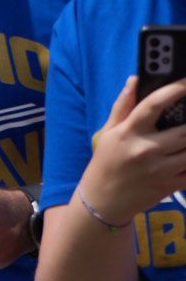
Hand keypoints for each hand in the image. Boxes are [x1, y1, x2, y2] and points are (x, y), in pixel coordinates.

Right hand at [80, 76, 185, 223]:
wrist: (103, 200)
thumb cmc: (106, 162)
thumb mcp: (109, 132)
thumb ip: (123, 105)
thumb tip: (135, 80)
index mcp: (129, 132)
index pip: (154, 105)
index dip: (175, 89)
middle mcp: (146, 149)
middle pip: (183, 131)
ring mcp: (161, 169)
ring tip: (185, 137)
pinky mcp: (171, 185)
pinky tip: (185, 154)